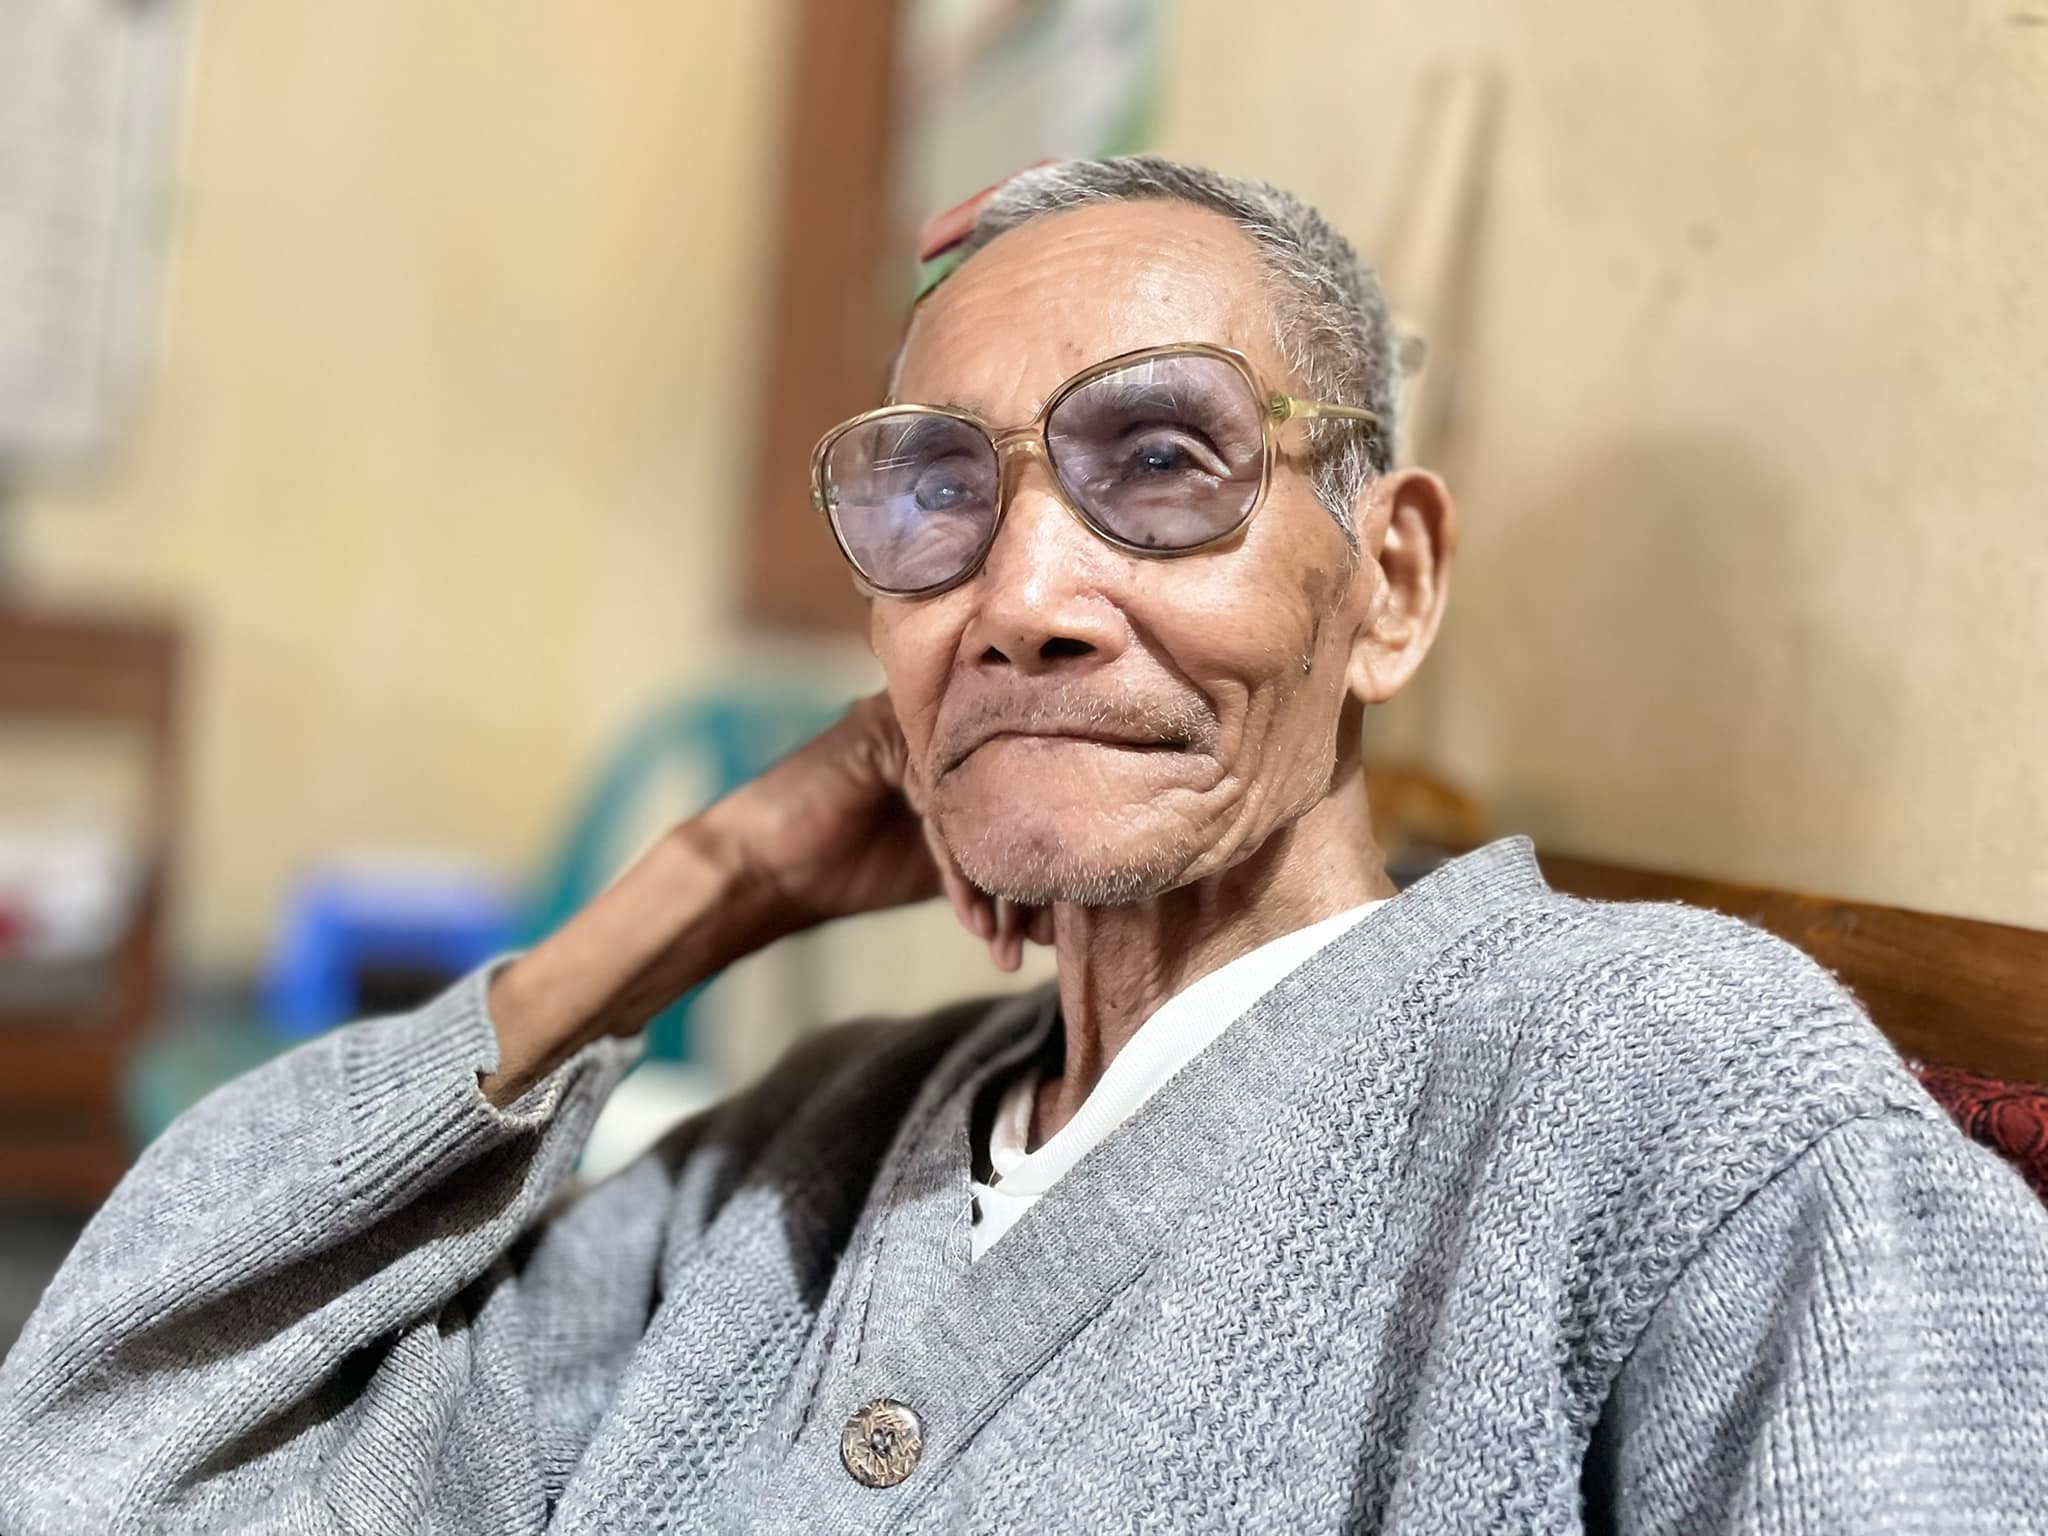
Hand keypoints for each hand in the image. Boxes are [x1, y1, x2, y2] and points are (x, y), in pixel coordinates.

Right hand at [704, 691, 1051, 970]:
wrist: (765, 875)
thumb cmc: (852, 868)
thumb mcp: (946, 870)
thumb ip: (998, 867)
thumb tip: (1069, 910)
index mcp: (964, 746)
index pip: (1026, 798)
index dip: (1043, 870)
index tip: (1055, 933)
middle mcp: (943, 723)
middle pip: (1011, 794)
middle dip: (1028, 878)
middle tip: (1038, 940)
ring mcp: (910, 721)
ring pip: (979, 801)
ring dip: (995, 881)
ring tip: (1002, 939)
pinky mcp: (879, 731)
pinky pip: (939, 801)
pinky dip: (957, 865)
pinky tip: (969, 915)